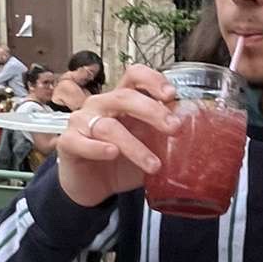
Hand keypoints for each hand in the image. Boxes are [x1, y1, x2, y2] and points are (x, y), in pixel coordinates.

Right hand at [54, 64, 180, 207]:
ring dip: (134, 146)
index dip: (152, 79)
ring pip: (108, 126)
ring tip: (154, 165)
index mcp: (121, 99)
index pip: (134, 75)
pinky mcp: (68, 143)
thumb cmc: (121, 161)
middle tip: (174, 128)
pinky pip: (81, 142)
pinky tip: (112, 154)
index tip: (171, 95)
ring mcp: (82, 122)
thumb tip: (194, 128)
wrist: (92, 186)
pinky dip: (98, 148)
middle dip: (152, 111)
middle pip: (125, 96)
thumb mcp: (148, 145)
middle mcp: (101, 104)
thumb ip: (163, 135)